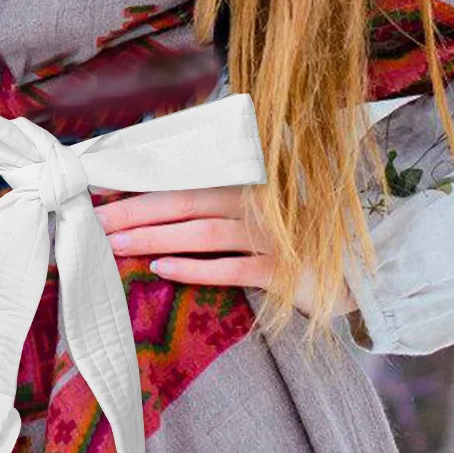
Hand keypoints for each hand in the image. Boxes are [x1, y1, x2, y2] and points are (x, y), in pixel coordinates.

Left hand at [92, 184, 355, 320]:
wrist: (359, 271)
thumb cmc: (298, 237)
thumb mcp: (262, 208)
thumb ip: (220, 195)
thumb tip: (161, 191)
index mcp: (246, 184)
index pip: (183, 181)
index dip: (142, 186)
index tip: (101, 192)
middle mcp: (255, 205)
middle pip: (183, 203)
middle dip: (135, 212)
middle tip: (94, 221)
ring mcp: (269, 237)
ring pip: (200, 233)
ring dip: (155, 238)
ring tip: (116, 245)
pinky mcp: (281, 271)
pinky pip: (230, 269)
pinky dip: (194, 268)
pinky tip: (162, 270)